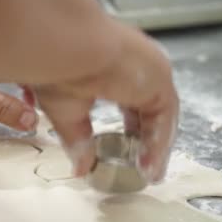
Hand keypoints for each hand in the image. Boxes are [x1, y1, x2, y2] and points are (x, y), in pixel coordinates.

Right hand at [35, 22, 178, 182]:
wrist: (66, 48)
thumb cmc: (57, 69)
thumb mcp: (66, 112)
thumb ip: (78, 141)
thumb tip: (80, 168)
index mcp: (115, 71)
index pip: (132, 103)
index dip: (131, 130)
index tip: (127, 152)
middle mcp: (137, 69)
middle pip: (151, 111)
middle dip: (147, 140)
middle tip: (143, 166)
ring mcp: (150, 72)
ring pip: (160, 115)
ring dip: (156, 146)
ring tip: (149, 173)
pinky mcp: (159, 79)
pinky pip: (165, 117)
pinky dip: (158, 142)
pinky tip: (149, 164)